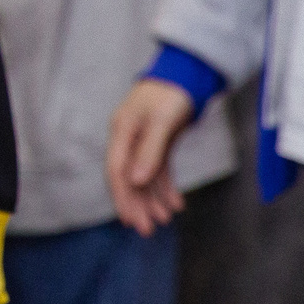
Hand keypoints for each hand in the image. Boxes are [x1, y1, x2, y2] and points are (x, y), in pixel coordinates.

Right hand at [107, 78, 196, 235]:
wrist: (186, 73)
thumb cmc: (172, 93)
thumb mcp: (161, 121)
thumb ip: (149, 151)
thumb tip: (136, 181)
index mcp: (122, 132)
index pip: (116, 171)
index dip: (121, 197)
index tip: (129, 220)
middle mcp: (129, 139)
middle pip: (129, 179)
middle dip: (138, 205)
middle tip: (147, 231)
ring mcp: (143, 142)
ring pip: (145, 178)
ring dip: (153, 200)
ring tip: (164, 220)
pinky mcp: (158, 143)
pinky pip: (159, 171)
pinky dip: (166, 187)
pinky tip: (175, 204)